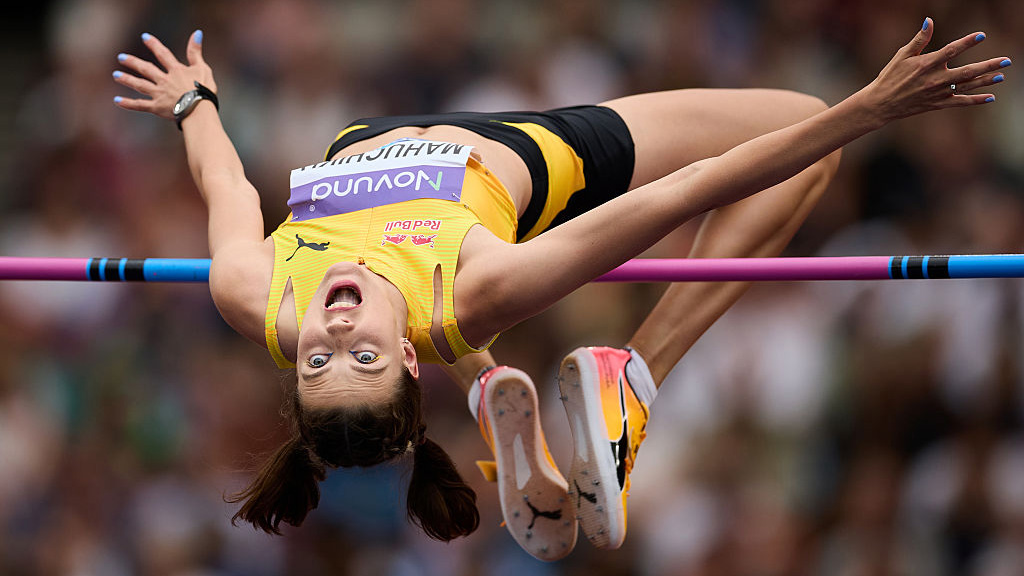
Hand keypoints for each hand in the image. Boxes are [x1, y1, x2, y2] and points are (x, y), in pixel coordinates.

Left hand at [113, 31, 216, 119]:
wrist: (199, 110)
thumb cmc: (205, 90)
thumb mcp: (203, 68)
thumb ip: (196, 52)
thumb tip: (197, 33)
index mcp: (176, 71)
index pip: (163, 54)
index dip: (154, 44)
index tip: (144, 37)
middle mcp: (164, 80)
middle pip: (146, 69)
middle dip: (133, 62)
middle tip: (121, 57)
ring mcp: (159, 94)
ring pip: (140, 85)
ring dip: (127, 79)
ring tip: (116, 75)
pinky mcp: (157, 107)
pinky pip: (140, 105)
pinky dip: (128, 103)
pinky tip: (117, 100)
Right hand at [863, 18, 1009, 122]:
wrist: (881, 103)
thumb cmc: (890, 76)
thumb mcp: (902, 55)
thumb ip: (919, 39)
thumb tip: (930, 21)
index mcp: (926, 64)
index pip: (951, 50)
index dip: (967, 42)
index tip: (981, 36)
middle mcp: (934, 79)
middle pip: (967, 71)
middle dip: (988, 66)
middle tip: (1006, 61)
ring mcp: (937, 93)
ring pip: (966, 87)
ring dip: (985, 81)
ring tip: (1001, 76)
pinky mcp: (937, 104)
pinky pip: (959, 103)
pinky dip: (975, 100)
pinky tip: (990, 97)